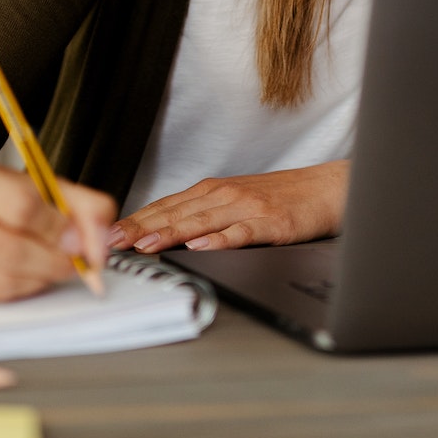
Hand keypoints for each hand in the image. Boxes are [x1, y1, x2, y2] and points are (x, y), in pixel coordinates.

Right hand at [0, 140, 115, 303]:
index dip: (59, 227)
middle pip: (5, 249)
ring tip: (51, 269)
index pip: (17, 204)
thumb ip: (74, 201)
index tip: (81, 238)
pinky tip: (22, 279)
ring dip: (35, 281)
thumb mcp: (23, 178)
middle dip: (52, 261)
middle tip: (75, 263)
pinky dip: (10, 296)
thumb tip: (101, 241)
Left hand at [111, 161, 348, 252]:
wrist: (329, 189)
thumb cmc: (283, 200)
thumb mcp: (238, 203)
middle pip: (175, 213)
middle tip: (111, 242)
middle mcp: (225, 194)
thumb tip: (166, 236)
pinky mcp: (272, 222)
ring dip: (169, 232)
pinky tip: (201, 247)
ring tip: (144, 245)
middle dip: (140, 228)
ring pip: (200, 221)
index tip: (107, 234)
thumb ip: (205, 216)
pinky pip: (242, 232)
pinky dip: (220, 239)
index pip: (165, 206)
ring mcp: (248, 207)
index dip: (135, 220)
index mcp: (213, 191)